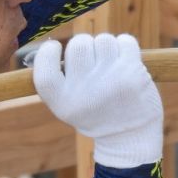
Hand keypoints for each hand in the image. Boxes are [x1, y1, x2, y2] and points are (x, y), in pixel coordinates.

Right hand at [33, 33, 162, 168]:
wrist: (130, 137)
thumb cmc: (95, 114)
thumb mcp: (67, 107)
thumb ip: (57, 81)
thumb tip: (50, 45)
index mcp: (62, 101)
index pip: (44, 66)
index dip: (47, 51)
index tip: (55, 48)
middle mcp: (84, 90)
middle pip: (78, 44)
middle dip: (85, 45)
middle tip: (92, 59)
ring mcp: (109, 80)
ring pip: (103, 40)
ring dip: (106, 46)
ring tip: (110, 63)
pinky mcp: (132, 72)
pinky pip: (125, 41)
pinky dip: (125, 46)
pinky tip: (125, 61)